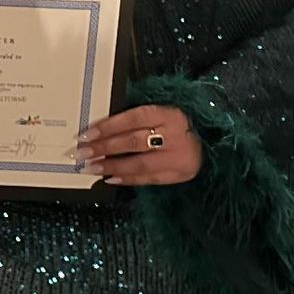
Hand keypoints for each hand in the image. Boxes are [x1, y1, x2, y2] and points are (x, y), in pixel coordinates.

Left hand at [76, 105, 201, 185]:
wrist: (212, 141)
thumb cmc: (179, 125)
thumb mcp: (163, 113)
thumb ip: (138, 120)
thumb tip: (101, 129)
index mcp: (169, 114)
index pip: (133, 119)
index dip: (108, 126)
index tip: (86, 134)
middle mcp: (174, 135)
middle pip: (133, 141)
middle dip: (104, 148)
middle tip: (81, 152)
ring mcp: (178, 157)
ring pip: (139, 163)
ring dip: (111, 166)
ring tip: (90, 168)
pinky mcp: (179, 174)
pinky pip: (149, 178)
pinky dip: (128, 179)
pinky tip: (110, 179)